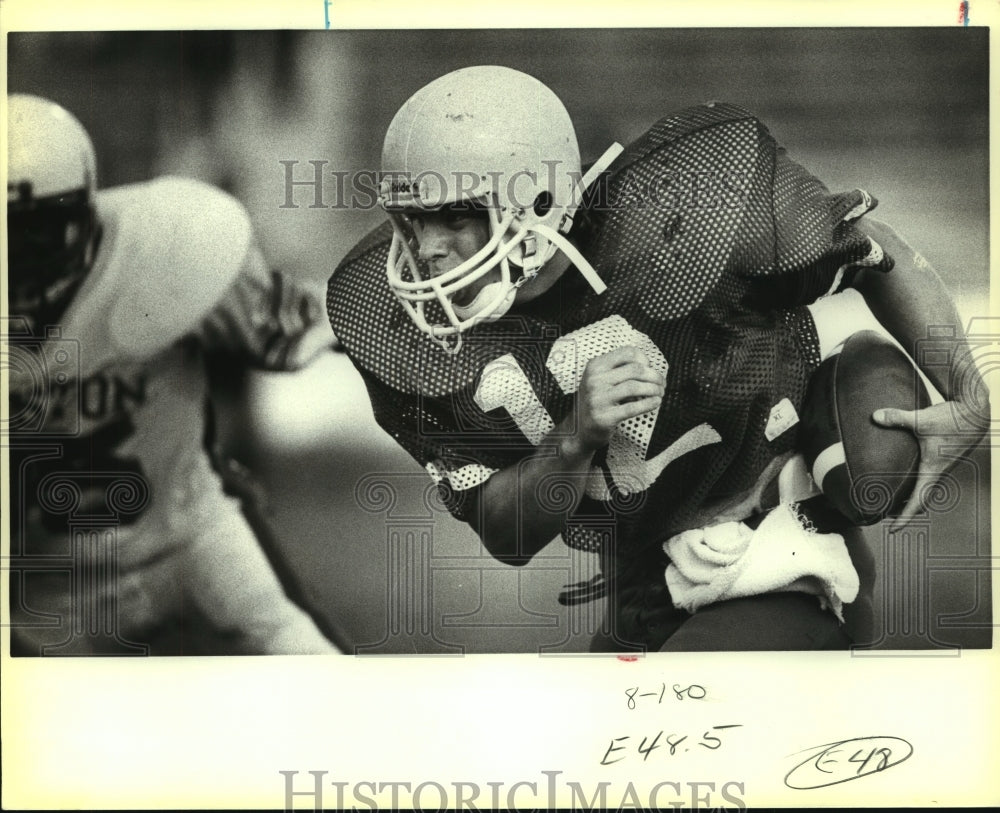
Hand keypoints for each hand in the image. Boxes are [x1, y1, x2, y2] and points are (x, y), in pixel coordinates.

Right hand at [566, 346, 665, 457]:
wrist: (580, 430)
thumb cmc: (598, 402)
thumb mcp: (601, 380)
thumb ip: (620, 370)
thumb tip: (650, 367)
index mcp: (595, 366)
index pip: (628, 353)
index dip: (645, 360)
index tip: (651, 369)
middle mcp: (594, 380)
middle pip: (635, 369)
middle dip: (655, 376)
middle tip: (662, 384)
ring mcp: (597, 399)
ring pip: (635, 386)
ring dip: (654, 389)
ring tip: (660, 393)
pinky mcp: (603, 417)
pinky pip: (633, 407)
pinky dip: (649, 403)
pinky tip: (656, 402)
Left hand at [873, 399, 988, 530]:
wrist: (974, 412)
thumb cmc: (951, 418)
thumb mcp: (921, 419)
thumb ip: (897, 418)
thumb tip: (874, 416)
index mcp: (933, 469)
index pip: (918, 500)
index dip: (905, 516)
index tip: (894, 529)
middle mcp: (939, 471)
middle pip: (921, 500)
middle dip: (904, 511)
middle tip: (885, 517)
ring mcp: (942, 466)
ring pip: (926, 490)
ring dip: (911, 499)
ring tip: (891, 503)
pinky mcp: (943, 459)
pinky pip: (929, 479)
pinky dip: (917, 486)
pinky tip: (905, 480)